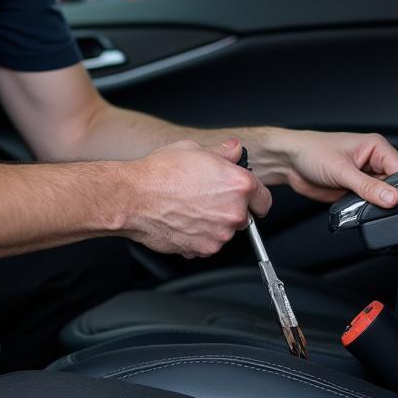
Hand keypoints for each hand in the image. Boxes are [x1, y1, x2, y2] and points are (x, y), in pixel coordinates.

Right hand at [122, 138, 270, 257]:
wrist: (133, 197)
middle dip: (228, 208)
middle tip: (205, 197)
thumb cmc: (159, 172)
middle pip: (244, 216)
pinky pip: (207, 244)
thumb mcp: (194, 148)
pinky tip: (182, 220)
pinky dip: (199, 236)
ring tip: (189, 207)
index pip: (264, 198)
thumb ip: (222, 152)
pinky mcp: (204, 249)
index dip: (253, 196)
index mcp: (238, 184)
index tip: (247, 198)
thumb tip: (233, 150)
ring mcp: (220, 234)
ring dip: (213, 223)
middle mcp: (234, 211)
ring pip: (224, 231)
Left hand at [258, 130, 397, 207]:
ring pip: (388, 195)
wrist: (290, 162)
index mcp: (377, 146)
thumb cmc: (311, 152)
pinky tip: (360, 208)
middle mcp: (375, 160)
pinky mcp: (359, 190)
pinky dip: (370, 209)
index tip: (397, 201)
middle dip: (395, 195)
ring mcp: (368, 176)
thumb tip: (392, 198)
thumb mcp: (341, 169)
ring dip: (380, 203)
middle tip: (381, 203)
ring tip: (364, 204)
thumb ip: (368, 186)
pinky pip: (373, 203)